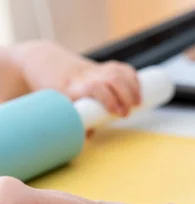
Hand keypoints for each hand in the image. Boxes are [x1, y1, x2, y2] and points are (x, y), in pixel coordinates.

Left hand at [9, 40, 140, 116]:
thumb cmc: (55, 95)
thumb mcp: (60, 110)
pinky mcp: (104, 66)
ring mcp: (95, 70)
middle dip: (124, 96)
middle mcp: (85, 77)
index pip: (94, 87)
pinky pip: (122, 68)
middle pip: (111, 79)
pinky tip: (138, 90)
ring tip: (137, 103)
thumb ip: (75, 124)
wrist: (46, 65)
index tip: (116, 113)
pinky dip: (133, 78)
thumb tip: (88, 137)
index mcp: (72, 88)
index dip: (108, 98)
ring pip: (118, 72)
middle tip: (127, 113)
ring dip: (132, 87)